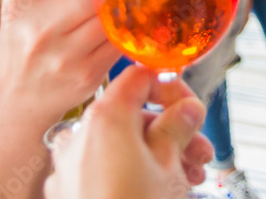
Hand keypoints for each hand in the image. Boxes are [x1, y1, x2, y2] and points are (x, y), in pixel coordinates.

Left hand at [44, 66, 212, 198]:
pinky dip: (127, 173)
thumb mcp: (171, 166)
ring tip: (189, 177)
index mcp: (105, 118)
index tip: (189, 105)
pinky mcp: (66, 195)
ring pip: (117, 146)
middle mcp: (78, 136)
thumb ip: (178, 127)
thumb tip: (186, 109)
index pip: (138, 78)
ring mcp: (68, 168)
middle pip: (130, 116)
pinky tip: (157, 192)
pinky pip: (100, 171)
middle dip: (169, 132)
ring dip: (154, 156)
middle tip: (199, 150)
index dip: (169, 88)